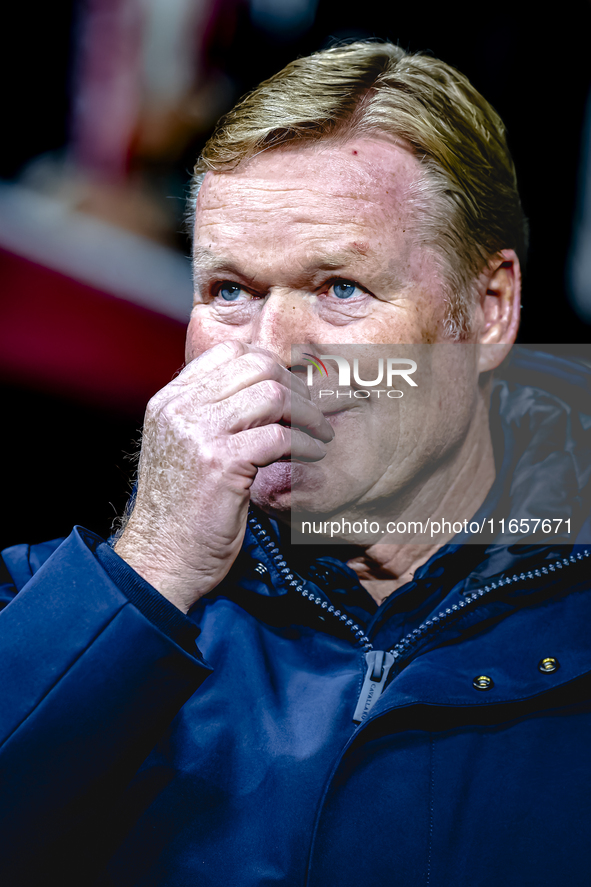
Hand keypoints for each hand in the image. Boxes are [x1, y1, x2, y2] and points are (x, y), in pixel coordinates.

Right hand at [114, 341, 332, 612]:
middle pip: (256, 366)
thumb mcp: (183, 449)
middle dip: (296, 386)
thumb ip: (210, 416)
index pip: (229, 352)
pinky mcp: (220, 462)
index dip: (270, 366)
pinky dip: (305, 444)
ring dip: (308, 414)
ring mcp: (198, 432)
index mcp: (170, 400)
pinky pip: (279, 436)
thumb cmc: (182, 510)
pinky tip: (312, 456)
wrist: (163, 558)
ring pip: (273, 394)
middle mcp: (180, 408)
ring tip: (320, 434)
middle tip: (314, 412)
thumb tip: (263, 391)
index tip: (293, 390)